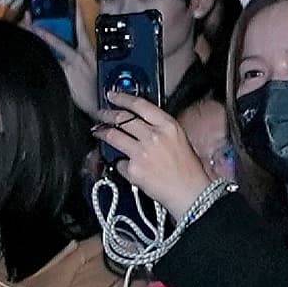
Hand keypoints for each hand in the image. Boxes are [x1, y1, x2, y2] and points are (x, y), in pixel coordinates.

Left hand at [93, 89, 214, 216]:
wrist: (190, 191)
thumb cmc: (187, 167)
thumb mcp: (178, 139)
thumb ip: (158, 128)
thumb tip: (137, 123)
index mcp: (168, 126)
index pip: (140, 105)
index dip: (122, 98)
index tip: (112, 95)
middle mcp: (153, 136)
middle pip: (122, 119)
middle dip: (106, 114)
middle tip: (99, 113)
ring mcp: (141, 152)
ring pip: (113, 136)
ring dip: (101, 132)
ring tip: (97, 131)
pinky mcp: (133, 169)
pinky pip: (118, 161)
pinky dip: (119, 163)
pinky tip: (124, 165)